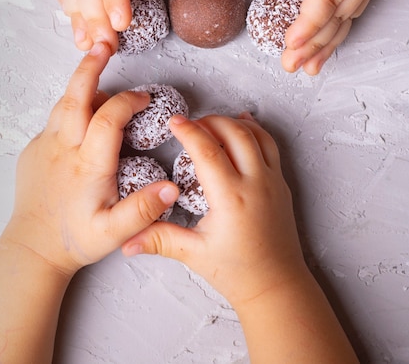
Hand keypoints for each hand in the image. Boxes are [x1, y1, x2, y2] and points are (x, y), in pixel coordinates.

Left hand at [4, 42, 178, 276]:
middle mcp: (64, 149)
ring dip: (81, 82)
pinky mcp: (35, 150)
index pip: (108, 118)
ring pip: (64, 103)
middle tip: (104, 46)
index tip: (144, 99)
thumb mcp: (114, 232)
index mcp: (87, 165)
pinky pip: (55, 119)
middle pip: (76, 96)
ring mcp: (46, 146)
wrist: (33, 248)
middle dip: (91, 68)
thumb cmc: (75, 239)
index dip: (128, 101)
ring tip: (96, 65)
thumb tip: (172, 187)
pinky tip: (84, 110)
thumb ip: (144, 209)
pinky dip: (71, 105)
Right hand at [122, 113, 303, 309]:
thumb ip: (159, 240)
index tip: (174, 122)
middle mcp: (256, 183)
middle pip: (234, 133)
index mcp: (232, 198)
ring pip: (256, 135)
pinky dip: (255, 132)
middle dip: (210, 121)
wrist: (276, 286)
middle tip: (190, 124)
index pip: (207, 151)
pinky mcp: (281, 185)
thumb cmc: (238, 272)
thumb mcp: (194, 254)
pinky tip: (243, 126)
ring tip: (212, 125)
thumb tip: (127, 241)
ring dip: (233, 123)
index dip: (189, 131)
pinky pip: (271, 146)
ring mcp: (273, 182)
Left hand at [282, 0, 399, 74]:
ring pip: (347, 17)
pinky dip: (338, 29)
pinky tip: (329, 41)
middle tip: (288, 67)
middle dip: (312, 44)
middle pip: (337, 16)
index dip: (307, 25)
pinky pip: (353, 7)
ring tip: (307, 67)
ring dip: (326, 43)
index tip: (289, 46)